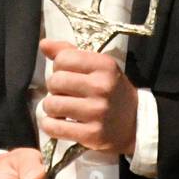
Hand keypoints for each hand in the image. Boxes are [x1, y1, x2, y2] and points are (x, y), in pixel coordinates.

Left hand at [38, 38, 138, 156]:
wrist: (135, 123)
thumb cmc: (112, 91)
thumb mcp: (99, 67)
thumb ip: (71, 52)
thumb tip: (44, 44)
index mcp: (104, 65)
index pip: (63, 58)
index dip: (59, 67)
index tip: (68, 75)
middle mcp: (102, 87)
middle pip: (55, 81)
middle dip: (54, 88)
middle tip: (64, 93)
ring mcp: (97, 112)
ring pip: (51, 105)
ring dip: (51, 108)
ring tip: (62, 109)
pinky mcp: (91, 134)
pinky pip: (54, 127)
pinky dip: (50, 125)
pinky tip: (59, 123)